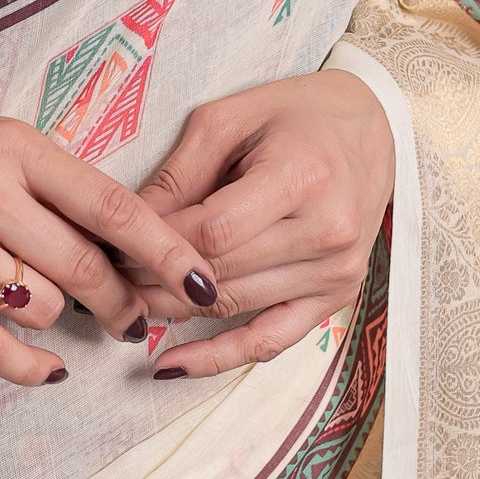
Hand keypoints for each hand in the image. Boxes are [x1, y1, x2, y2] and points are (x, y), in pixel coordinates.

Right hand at [0, 99, 220, 387]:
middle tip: (132, 318)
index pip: (112, 205)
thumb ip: (55, 183)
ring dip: (61, 320)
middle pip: (86, 267)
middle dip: (122, 303)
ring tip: (53, 310)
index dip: (167, 250)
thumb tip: (124, 240)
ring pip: (42, 307)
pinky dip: (28, 366)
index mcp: (18, 149)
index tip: (203, 281)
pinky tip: (48, 370)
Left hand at [129, 70, 392, 377]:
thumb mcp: (230, 119)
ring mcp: (336, 271)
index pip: (212, 231)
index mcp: (300, 177)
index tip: (112, 243)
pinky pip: (272, 341)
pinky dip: (221, 357)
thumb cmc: (296, 115)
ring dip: (175, 311)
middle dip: (155, 278)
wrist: (373, 130)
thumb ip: (181, 174)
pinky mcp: (337, 297)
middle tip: (106, 277)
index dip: (156, 245)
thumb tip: (126, 222)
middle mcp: (326, 231)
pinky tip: (174, 364)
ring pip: (236, 306)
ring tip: (127, 304)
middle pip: (221, 273)